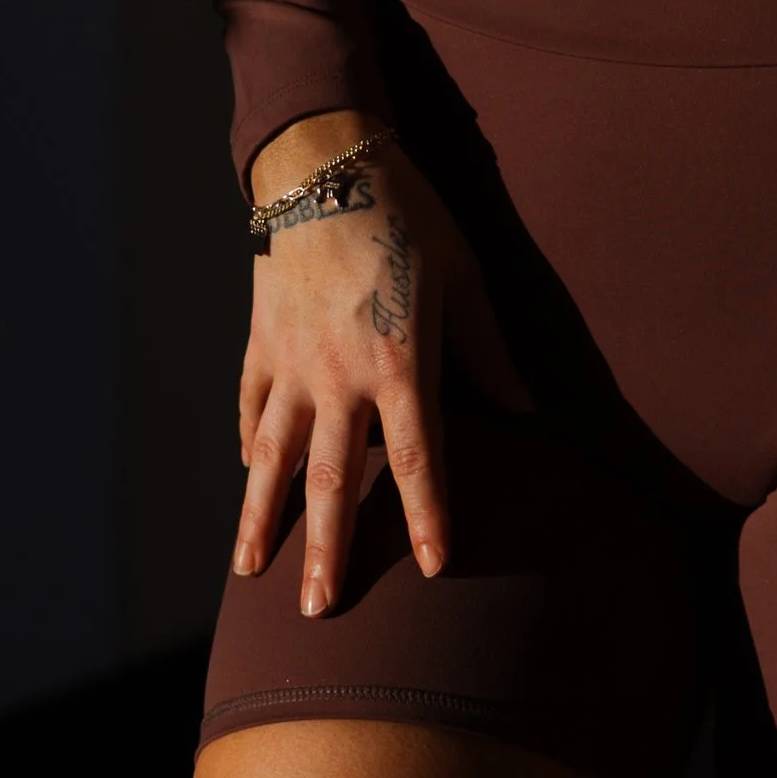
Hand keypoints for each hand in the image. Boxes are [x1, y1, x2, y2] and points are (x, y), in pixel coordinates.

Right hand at [233, 117, 528, 616]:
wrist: (325, 164)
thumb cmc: (408, 215)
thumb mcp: (464, 275)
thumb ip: (489, 350)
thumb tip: (527, 411)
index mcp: (400, 361)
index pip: (417, 458)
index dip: (427, 515)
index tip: (434, 566)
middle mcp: (340, 375)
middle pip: (332, 480)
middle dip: (326, 550)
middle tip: (318, 612)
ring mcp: (291, 362)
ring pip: (273, 458)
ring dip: (262, 519)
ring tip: (250, 572)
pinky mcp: (260, 340)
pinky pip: (250, 404)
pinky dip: (249, 443)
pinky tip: (249, 476)